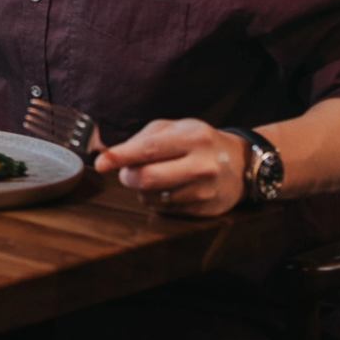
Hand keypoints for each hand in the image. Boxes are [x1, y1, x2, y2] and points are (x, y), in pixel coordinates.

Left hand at [93, 118, 247, 217]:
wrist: (239, 163)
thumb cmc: (197, 142)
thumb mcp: (172, 129)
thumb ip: (139, 140)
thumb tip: (106, 155)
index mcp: (193, 137)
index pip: (148, 149)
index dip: (120, 157)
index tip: (100, 164)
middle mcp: (202, 164)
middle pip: (148, 178)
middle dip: (128, 176)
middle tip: (127, 171)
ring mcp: (205, 190)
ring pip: (152, 197)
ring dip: (142, 189)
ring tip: (156, 176)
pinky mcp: (204, 209)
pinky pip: (164, 209)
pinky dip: (157, 200)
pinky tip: (169, 188)